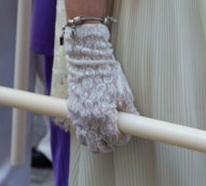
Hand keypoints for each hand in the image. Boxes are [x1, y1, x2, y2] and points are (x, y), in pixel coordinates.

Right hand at [64, 22, 133, 152]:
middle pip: (99, 146)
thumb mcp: (124, 93)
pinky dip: (86, 133)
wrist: (87, 60)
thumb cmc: (107, 74)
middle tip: (116, 137)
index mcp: (104, 116)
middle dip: (110, 144)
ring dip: (96, 142)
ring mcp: (79, 116)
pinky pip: (79, 130)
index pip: (115, 139)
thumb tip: (134, 122)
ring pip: (87, 142)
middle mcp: (89, 119)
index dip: (123, 139)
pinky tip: (94, 126)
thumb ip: (129, 112)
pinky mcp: (72, 111)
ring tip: (104, 135)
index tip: (126, 133)